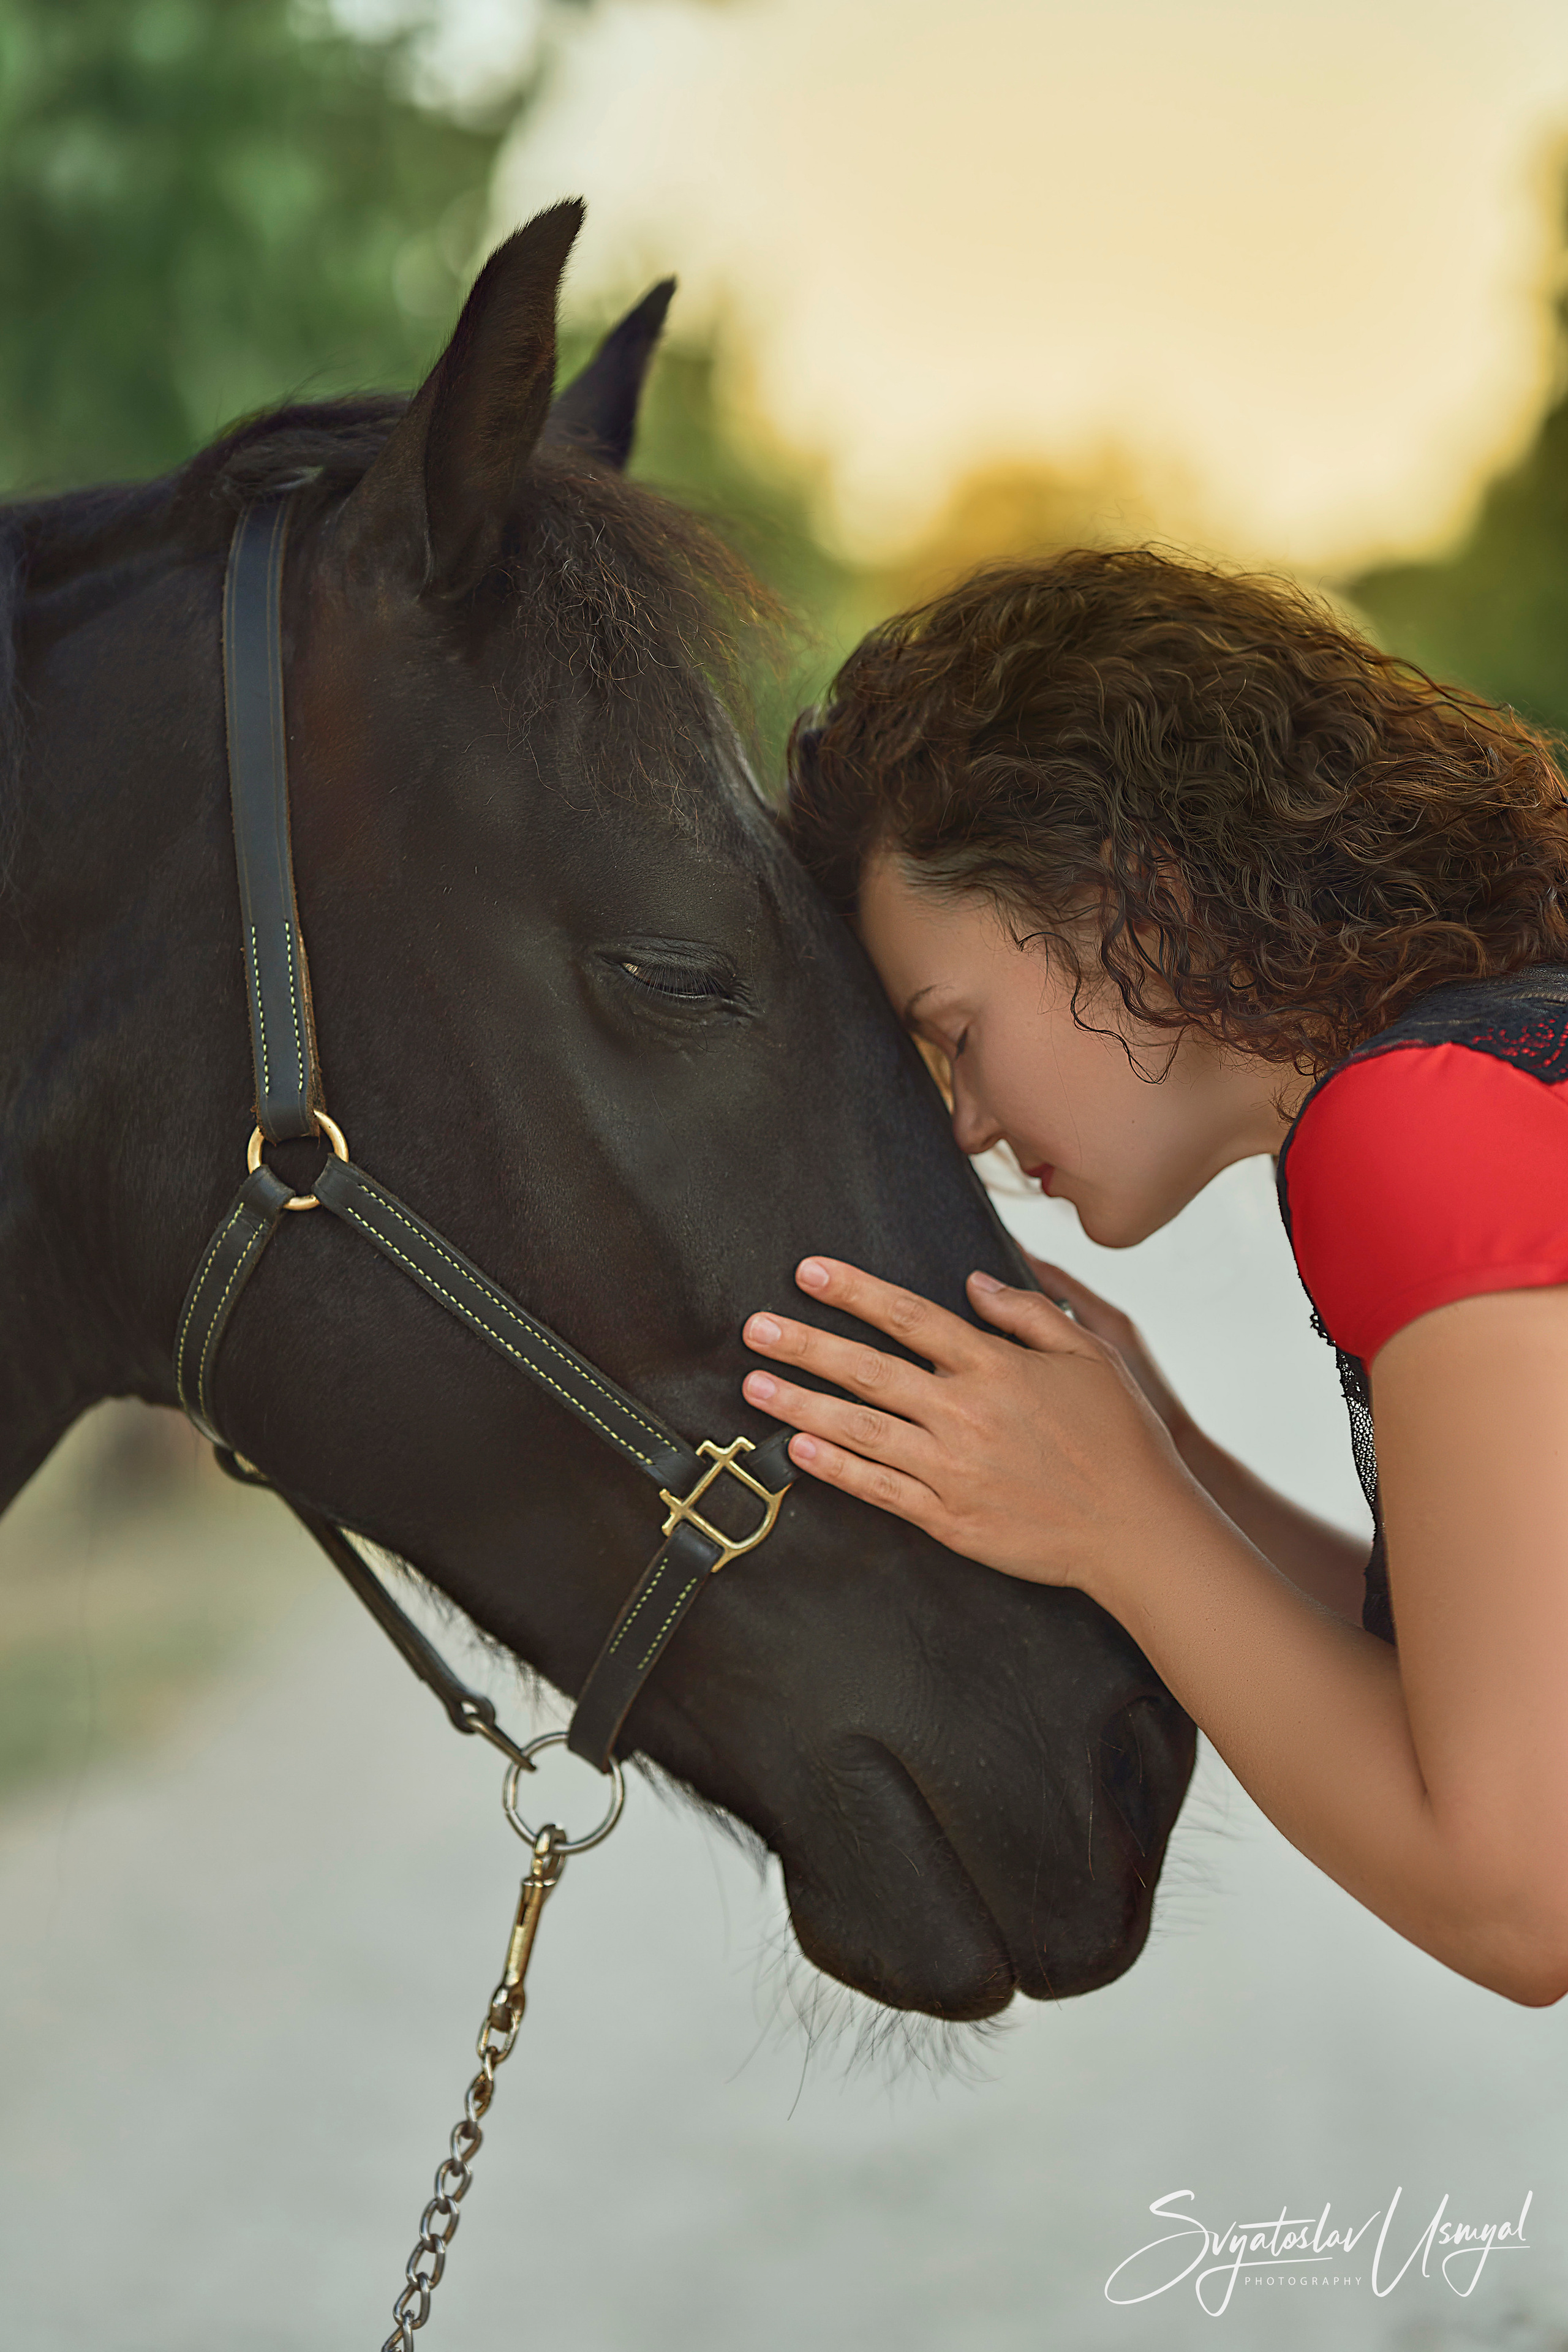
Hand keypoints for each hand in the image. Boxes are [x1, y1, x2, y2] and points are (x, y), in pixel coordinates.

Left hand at [740, 1256, 1204, 1595]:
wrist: (1139, 1531)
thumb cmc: (1121, 1439)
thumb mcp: (1091, 1354)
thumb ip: (1029, 1312)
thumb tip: (973, 1282)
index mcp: (995, 1366)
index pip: (909, 1316)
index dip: (854, 1292)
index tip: (808, 1272)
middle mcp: (965, 1412)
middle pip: (868, 1370)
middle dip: (805, 1345)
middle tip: (754, 1327)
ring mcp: (953, 1469)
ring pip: (860, 1431)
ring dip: (800, 1406)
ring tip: (753, 1387)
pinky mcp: (950, 1518)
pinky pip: (880, 1489)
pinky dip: (835, 1470)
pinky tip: (797, 1452)